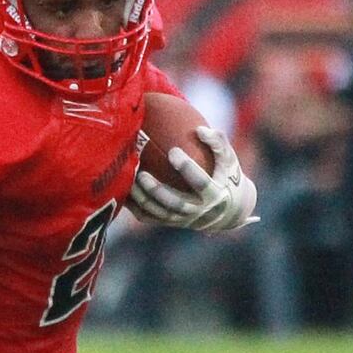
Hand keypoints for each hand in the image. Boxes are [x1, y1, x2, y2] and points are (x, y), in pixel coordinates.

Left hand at [128, 126, 257, 233]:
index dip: (187, 168)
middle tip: (141, 173)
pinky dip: (134, 206)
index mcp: (215, 195)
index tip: (173, 151)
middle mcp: (199, 211)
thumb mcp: (230, 160)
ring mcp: (183, 220)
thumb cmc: (227, 177)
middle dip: (157, 190)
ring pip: (158, 213)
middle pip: (175, 204)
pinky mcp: (171, 223)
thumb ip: (218, 142)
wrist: (229, 211)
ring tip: (129, 181)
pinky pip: (148, 217)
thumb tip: (199, 129)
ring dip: (142, 199)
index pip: (200, 183)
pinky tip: (122, 191)